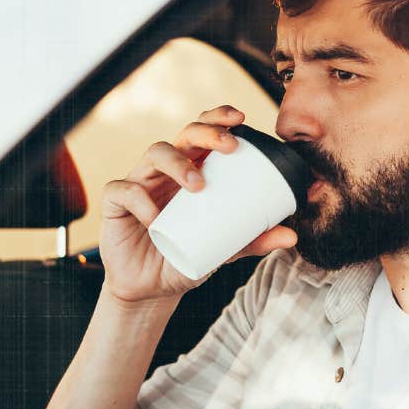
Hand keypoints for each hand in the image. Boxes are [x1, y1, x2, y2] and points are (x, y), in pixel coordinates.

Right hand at [99, 104, 296, 302]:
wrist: (151, 289)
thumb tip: (293, 235)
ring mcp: (140, 182)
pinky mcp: (115, 203)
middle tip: (230, 146)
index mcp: (192, 170)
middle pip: (184, 134)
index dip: (219, 118)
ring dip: (178, 163)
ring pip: (155, 152)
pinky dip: (140, 200)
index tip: (241, 118)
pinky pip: (124, 190)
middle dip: (207, 131)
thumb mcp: (224, 250)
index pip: (204, 133)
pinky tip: (155, 219)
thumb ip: (254, 240)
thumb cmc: (186, 257)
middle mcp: (167, 170)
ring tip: (198, 186)